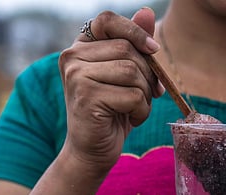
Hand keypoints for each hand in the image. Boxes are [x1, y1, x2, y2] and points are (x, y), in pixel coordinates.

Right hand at [58, 8, 163, 174]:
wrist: (93, 149)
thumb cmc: (113, 111)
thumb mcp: (127, 76)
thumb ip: (135, 45)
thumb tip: (146, 11)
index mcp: (81, 47)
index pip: (108, 20)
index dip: (135, 31)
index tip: (153, 51)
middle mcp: (72, 56)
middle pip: (128, 50)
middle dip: (148, 75)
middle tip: (147, 94)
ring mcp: (76, 75)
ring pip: (132, 72)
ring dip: (145, 95)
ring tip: (135, 108)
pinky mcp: (86, 96)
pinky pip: (132, 95)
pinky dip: (141, 110)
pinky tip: (131, 118)